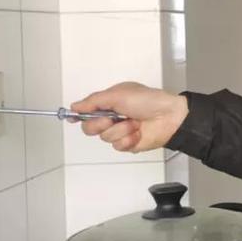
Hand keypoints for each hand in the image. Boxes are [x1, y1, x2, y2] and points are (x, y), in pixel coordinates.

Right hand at [71, 82, 187, 152]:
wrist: (169, 116)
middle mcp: (113, 117)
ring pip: (105, 137)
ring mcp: (121, 131)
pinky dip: (129, 139)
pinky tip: (138, 132)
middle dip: (100, 124)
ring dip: (120, 129)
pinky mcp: (129, 143)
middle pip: (90, 128)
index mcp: (110, 103)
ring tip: (134, 122)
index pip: (88, 110)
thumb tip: (75, 106)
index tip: (72, 118)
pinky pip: (118, 146)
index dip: (79, 115)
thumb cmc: (148, 101)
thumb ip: (94, 101)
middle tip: (113, 119)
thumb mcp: (118, 95)